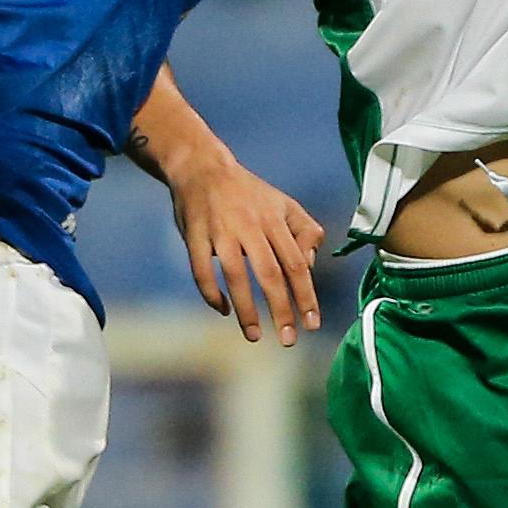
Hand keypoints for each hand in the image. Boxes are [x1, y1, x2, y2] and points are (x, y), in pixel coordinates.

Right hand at [165, 152, 327, 345]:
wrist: (202, 166)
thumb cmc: (248, 192)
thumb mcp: (284, 203)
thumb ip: (306, 230)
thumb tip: (309, 265)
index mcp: (274, 219)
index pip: (296, 264)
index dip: (306, 295)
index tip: (312, 324)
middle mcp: (250, 226)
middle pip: (270, 274)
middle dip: (281, 310)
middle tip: (288, 340)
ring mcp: (220, 232)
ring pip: (236, 277)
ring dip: (247, 310)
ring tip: (255, 336)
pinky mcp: (195, 236)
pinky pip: (201, 271)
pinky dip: (211, 294)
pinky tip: (223, 310)